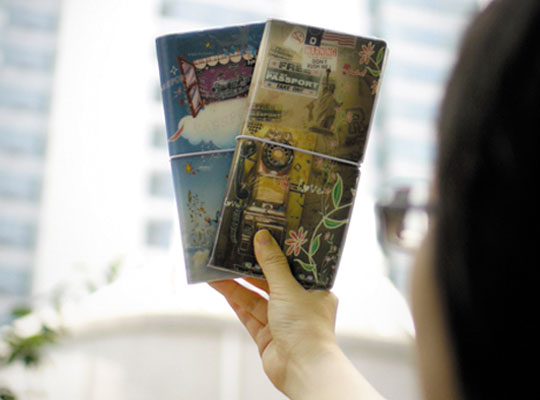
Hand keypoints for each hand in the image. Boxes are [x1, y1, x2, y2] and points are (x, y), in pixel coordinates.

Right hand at [210, 230, 383, 399]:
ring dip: (238, 284)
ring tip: (217, 269)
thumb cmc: (305, 327)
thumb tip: (262, 237)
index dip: (277, 252)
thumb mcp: (287, 288)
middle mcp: (299, 304)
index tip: (260, 237)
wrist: (302, 369)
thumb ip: (272, 264)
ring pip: (256, 298)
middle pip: (271, 281)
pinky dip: (235, 302)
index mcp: (314, 290)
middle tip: (232, 251)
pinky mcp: (266, 335)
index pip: (294, 266)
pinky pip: (248, 314)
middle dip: (251, 268)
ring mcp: (282, 320)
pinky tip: (221, 287)